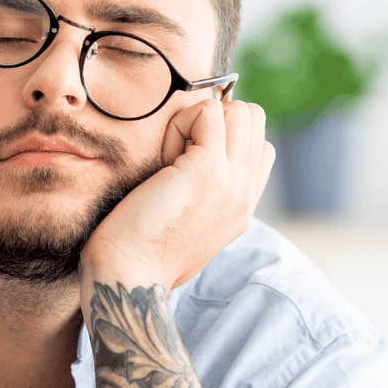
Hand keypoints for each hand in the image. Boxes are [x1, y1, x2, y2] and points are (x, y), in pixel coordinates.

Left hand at [79, 91, 274, 297]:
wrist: (129, 276)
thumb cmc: (140, 253)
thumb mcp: (184, 224)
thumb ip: (203, 195)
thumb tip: (186, 159)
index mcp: (242, 207)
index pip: (258, 146)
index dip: (223, 138)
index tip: (185, 161)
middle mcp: (245, 195)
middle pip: (255, 120)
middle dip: (214, 121)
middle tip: (177, 153)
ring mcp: (232, 182)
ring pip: (240, 110)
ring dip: (199, 120)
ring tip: (171, 155)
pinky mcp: (208, 171)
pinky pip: (208, 112)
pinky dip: (180, 123)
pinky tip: (162, 157)